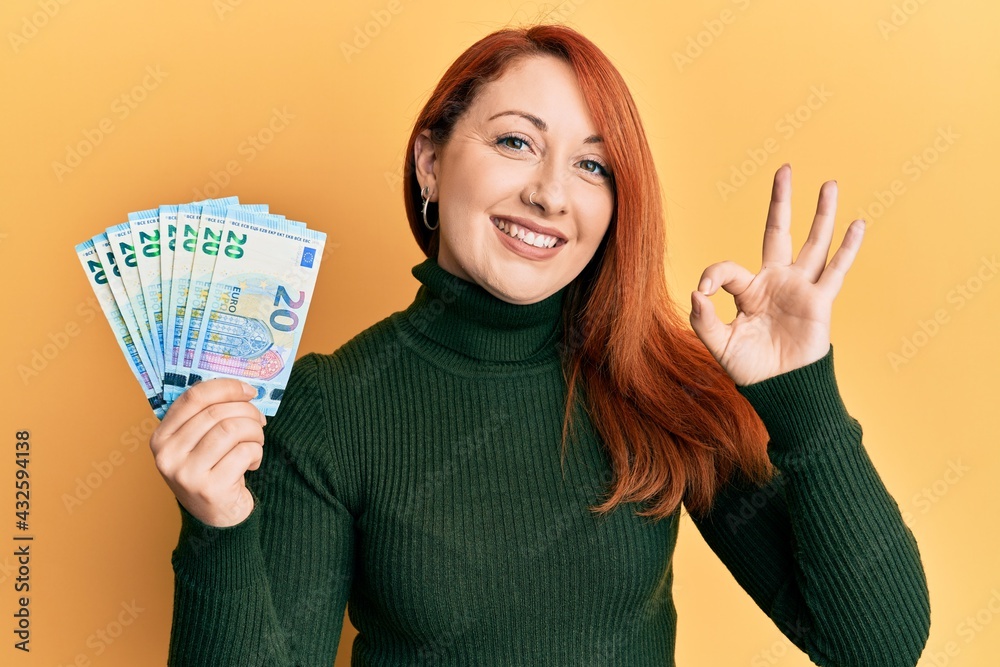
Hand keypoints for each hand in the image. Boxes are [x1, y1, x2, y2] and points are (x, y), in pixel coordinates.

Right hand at [149, 379, 266, 526]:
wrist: (217, 520)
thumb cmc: (211, 472)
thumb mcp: (196, 445)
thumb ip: (205, 417)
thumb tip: (240, 388)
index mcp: (161, 438)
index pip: (194, 397)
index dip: (226, 387)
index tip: (249, 390)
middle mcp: (168, 455)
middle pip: (216, 412)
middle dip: (247, 411)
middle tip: (260, 420)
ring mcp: (187, 473)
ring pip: (232, 429)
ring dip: (254, 431)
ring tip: (256, 441)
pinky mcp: (210, 488)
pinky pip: (244, 452)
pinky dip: (256, 452)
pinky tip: (252, 463)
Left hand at [689, 164, 864, 385]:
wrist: (780, 389)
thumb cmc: (750, 368)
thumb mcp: (718, 344)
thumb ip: (703, 319)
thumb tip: (696, 292)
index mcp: (748, 291)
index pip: (727, 269)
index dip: (712, 276)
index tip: (703, 293)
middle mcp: (776, 282)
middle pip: (779, 232)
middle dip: (782, 201)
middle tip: (784, 170)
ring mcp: (800, 289)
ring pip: (814, 243)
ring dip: (822, 214)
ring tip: (829, 184)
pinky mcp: (819, 301)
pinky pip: (836, 270)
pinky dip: (848, 248)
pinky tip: (858, 223)